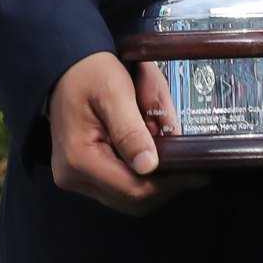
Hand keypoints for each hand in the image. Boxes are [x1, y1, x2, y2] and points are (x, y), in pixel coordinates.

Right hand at [47, 52, 201, 215]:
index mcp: (78, 159)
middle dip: (164, 184)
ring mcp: (76, 176)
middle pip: (132, 200)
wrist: (66, 63)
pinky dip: (140, 174)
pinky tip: (150, 153)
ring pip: (127, 197)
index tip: (196, 172)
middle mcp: (72, 175)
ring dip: (153, 180)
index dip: (169, 184)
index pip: (133, 190)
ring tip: (168, 153)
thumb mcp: (115, 91)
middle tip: (188, 165)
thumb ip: (131, 129)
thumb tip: (149, 164)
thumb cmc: (89, 70)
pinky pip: (119, 185)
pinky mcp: (82, 173)